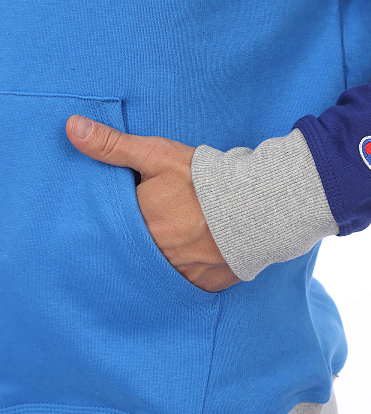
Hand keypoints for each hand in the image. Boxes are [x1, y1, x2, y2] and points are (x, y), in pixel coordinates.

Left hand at [65, 114, 241, 292]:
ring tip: (182, 239)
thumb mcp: (156, 155)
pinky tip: (199, 256)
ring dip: (168, 255)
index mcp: (137, 226)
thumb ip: (113, 145)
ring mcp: (178, 273)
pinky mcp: (203, 285)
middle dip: (148, 237)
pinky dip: (191, 271)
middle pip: (140, 249)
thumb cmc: (203, 179)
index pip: (118, 225)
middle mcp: (154, 255)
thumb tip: (72, 128)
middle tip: (165, 224)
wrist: (256, 206)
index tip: (143, 208)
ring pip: (163, 268)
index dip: (128, 215)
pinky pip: (189, 282)